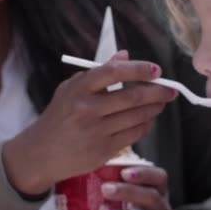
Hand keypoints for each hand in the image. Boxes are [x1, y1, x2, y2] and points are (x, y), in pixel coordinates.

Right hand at [2, 51, 175, 194]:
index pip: (114, 72)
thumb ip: (99, 72)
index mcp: (79, 88)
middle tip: (171, 89)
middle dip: (158, 92)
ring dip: (155, 108)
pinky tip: (148, 119)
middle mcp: (87, 109)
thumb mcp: (70, 89)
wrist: (39, 154)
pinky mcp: (103, 150)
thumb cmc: (59, 116)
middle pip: (132, 96)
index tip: (156, 70)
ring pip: (137, 116)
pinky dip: (146, 125)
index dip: (139, 69)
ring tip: (161, 102)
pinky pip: (134, 134)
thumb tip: (125, 55)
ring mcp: (96, 131)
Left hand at [98, 165, 171, 209]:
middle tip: (106, 188)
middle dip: (129, 192)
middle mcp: (160, 209)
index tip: (124, 173)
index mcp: (157, 192)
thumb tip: (95, 170)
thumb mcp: (128, 195)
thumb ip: (117, 183)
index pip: (159, 178)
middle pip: (152, 198)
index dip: (144, 174)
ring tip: (102, 209)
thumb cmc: (126, 207)